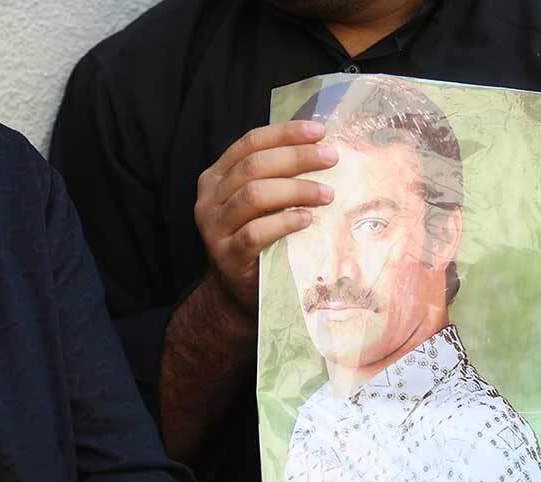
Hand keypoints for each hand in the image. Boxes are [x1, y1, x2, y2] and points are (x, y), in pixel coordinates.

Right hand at [195, 120, 337, 312]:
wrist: (237, 291)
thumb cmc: (257, 239)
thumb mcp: (259, 203)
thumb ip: (275, 176)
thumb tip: (320, 147)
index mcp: (216, 177)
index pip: (250, 143)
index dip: (285, 134)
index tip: (319, 132)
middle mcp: (210, 199)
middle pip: (254, 166)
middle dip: (296, 158)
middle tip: (330, 158)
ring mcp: (214, 228)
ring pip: (254, 196)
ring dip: (295, 190)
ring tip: (326, 194)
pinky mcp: (227, 256)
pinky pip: (256, 233)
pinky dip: (284, 222)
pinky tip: (306, 219)